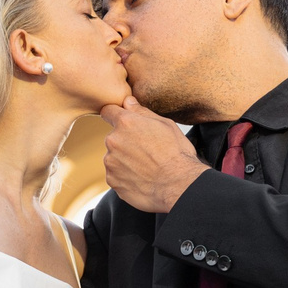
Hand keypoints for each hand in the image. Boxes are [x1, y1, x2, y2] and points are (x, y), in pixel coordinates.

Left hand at [96, 96, 208, 213]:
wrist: (179, 185)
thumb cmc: (176, 154)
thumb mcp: (165, 125)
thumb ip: (142, 112)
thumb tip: (128, 101)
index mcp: (126, 123)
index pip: (108, 111)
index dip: (114, 114)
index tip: (121, 120)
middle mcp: (113, 141)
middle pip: (114, 137)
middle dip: (125, 141)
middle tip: (146, 151)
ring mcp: (111, 162)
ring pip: (114, 157)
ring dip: (125, 160)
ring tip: (146, 167)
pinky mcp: (113, 181)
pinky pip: (116, 175)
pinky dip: (126, 176)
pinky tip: (142, 179)